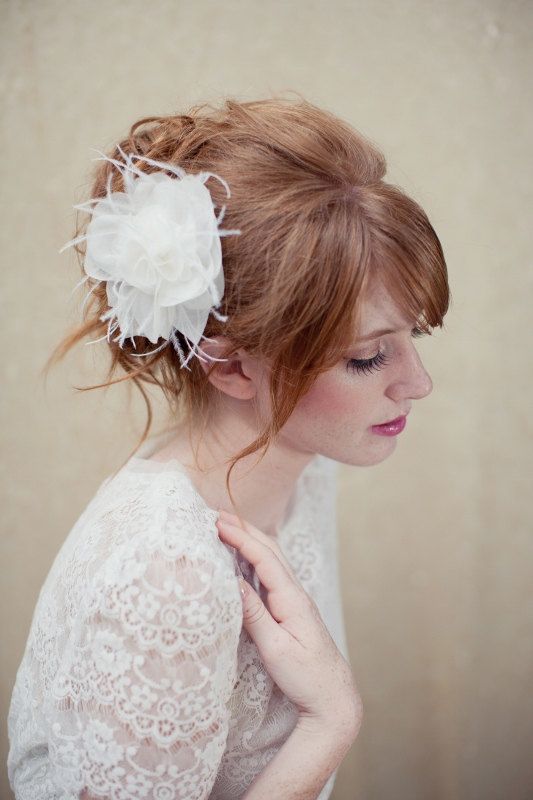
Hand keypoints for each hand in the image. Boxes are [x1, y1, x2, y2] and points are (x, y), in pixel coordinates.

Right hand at [215, 509, 362, 737]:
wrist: (332, 697)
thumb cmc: (306, 677)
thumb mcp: (276, 649)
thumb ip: (255, 615)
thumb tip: (232, 582)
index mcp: (292, 599)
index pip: (264, 558)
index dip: (241, 537)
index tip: (218, 523)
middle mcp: (296, 594)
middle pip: (270, 550)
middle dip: (245, 529)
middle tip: (217, 514)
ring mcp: (295, 600)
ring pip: (272, 560)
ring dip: (250, 540)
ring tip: (227, 527)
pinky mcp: (291, 610)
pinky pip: (271, 574)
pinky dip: (255, 557)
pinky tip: (244, 557)